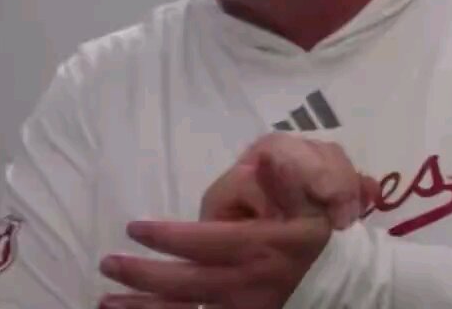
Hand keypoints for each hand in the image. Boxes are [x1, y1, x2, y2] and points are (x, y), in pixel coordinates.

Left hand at [97, 135, 376, 308]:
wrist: (345, 282)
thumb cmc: (322, 235)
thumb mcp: (316, 202)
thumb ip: (290, 179)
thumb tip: (270, 158)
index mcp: (262, 247)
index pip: (205, 243)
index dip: (167, 237)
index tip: (135, 228)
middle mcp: (247, 282)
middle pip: (186, 283)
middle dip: (142, 275)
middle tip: (108, 264)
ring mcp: (243, 308)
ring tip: (106, 301)